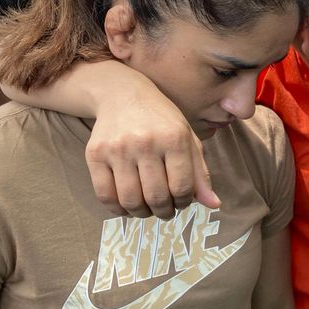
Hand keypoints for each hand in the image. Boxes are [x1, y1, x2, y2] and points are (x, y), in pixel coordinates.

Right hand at [85, 89, 218, 219]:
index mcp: (174, 138)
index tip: (182, 201)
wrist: (122, 95)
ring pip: (130, 200)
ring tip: (147, 209)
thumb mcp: (188, 139)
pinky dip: (117, 209)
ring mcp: (117, 149)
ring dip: (142, 213)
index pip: (182, 187)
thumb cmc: (161, 120)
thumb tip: (214, 204)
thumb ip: (200, 173)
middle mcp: (145, 143)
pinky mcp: (94, 154)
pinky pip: (104, 195)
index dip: (185, 202)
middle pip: (156, 197)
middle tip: (165, 210)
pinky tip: (126, 205)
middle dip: (164, 211)